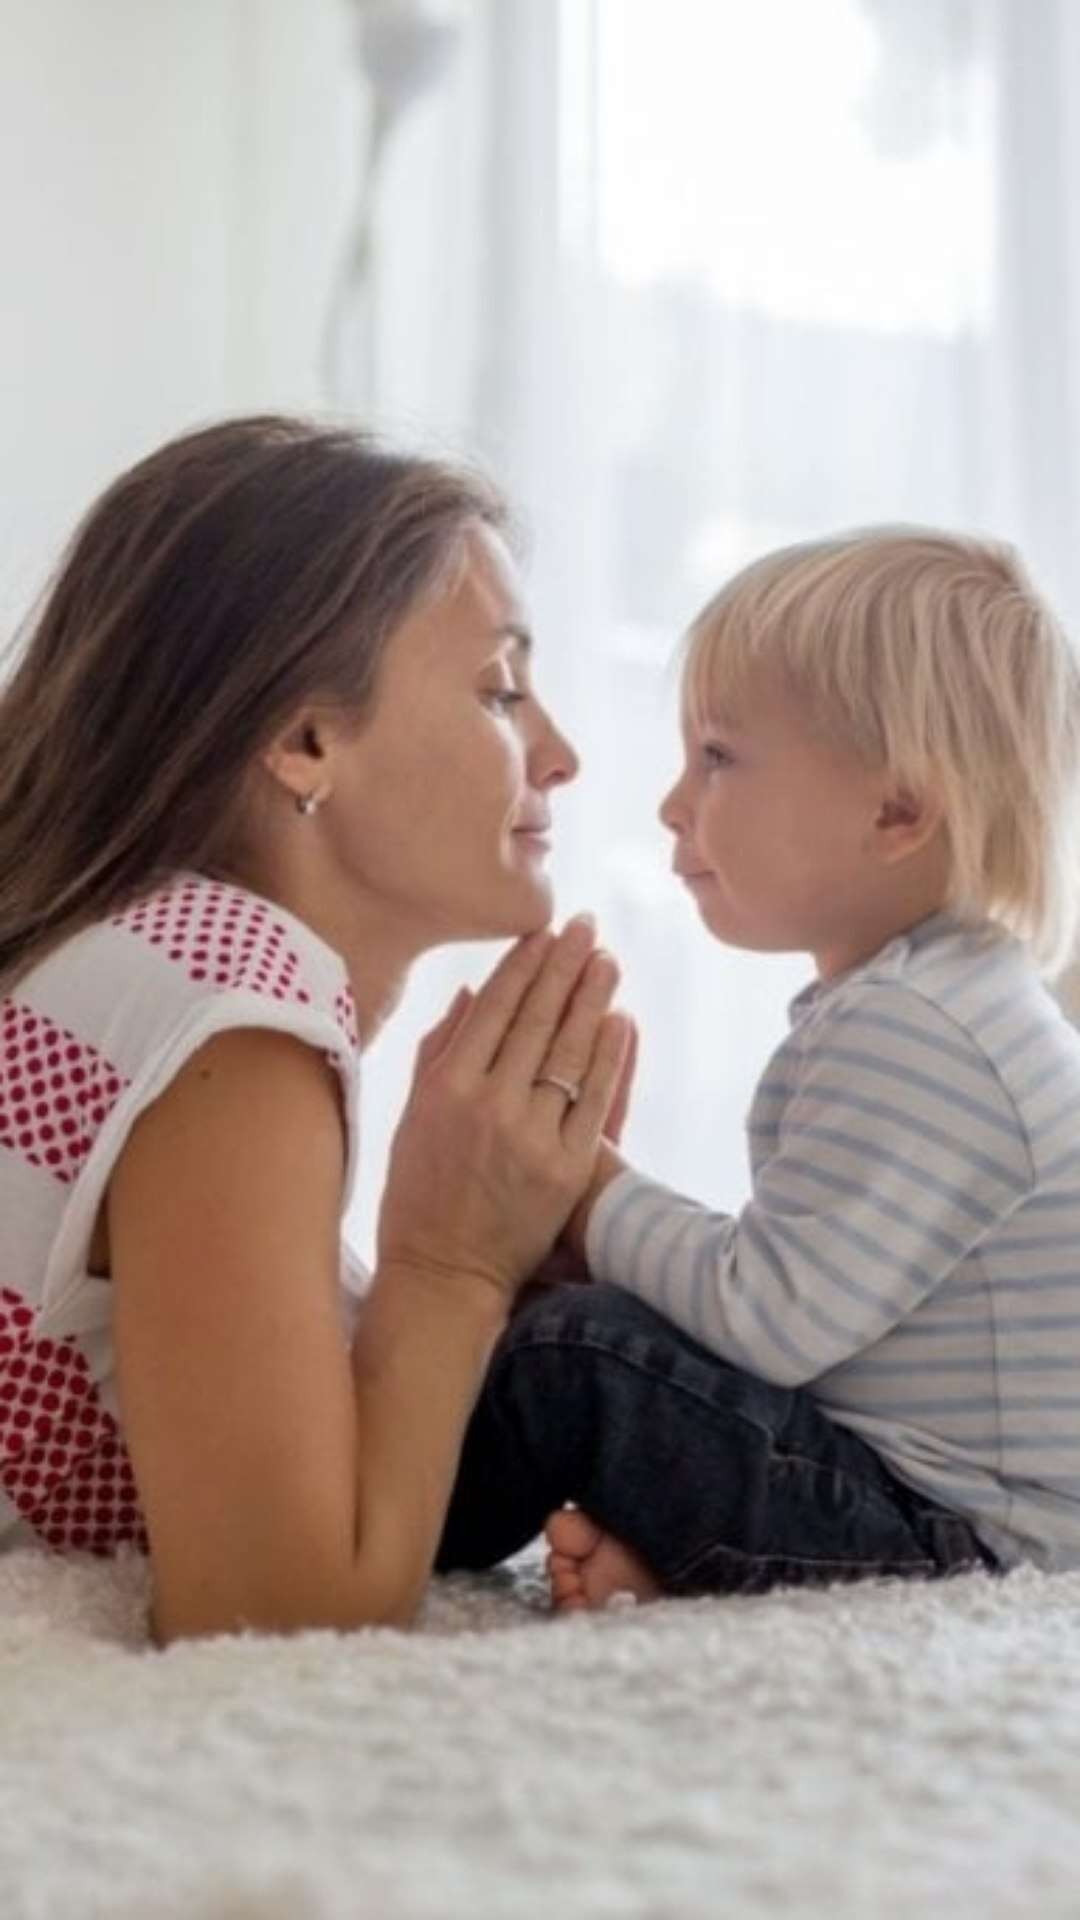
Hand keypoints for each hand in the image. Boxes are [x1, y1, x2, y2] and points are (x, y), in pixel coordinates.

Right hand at [376, 917, 631, 1304]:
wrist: (445, 1274)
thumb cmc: (417, 1196)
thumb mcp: (411, 1118)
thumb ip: (438, 1052)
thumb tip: (473, 994)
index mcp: (446, 1087)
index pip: (494, 1009)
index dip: (524, 965)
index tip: (544, 931)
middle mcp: (490, 1103)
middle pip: (537, 1019)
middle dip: (564, 966)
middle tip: (587, 927)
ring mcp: (532, 1135)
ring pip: (570, 1051)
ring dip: (592, 999)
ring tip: (608, 961)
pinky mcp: (566, 1167)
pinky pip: (596, 1099)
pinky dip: (610, 1056)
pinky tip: (621, 1022)